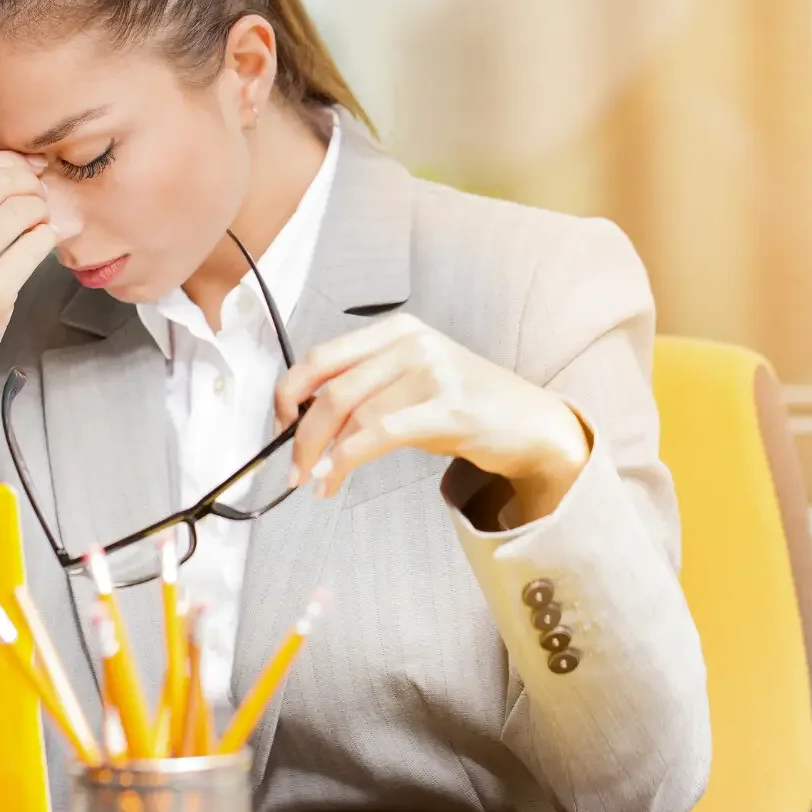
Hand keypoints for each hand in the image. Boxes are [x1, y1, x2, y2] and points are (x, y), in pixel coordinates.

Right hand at [0, 153, 83, 479]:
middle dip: (31, 184)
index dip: (11, 162)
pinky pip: (36, 242)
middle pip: (1, 181)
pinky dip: (47, 237)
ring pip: (23, 209)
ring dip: (43, 211)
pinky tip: (42, 245)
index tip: (30, 171)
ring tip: (41, 224)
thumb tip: (16, 166)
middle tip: (41, 199)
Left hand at [275, 313, 590, 524]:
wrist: (531, 423)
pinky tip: (334, 477)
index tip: (280, 425)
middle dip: (301, 434)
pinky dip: (347, 458)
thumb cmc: (464, 405)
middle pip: (331, 388)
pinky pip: (381, 433)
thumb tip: (306, 423)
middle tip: (292, 467)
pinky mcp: (450, 409)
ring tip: (317, 481)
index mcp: (396, 330)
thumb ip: (364, 390)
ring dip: (323, 455)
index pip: (320, 357)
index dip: (288, 393)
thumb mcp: (410, 382)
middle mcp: (412, 343)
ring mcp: (433, 373)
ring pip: (352, 414)